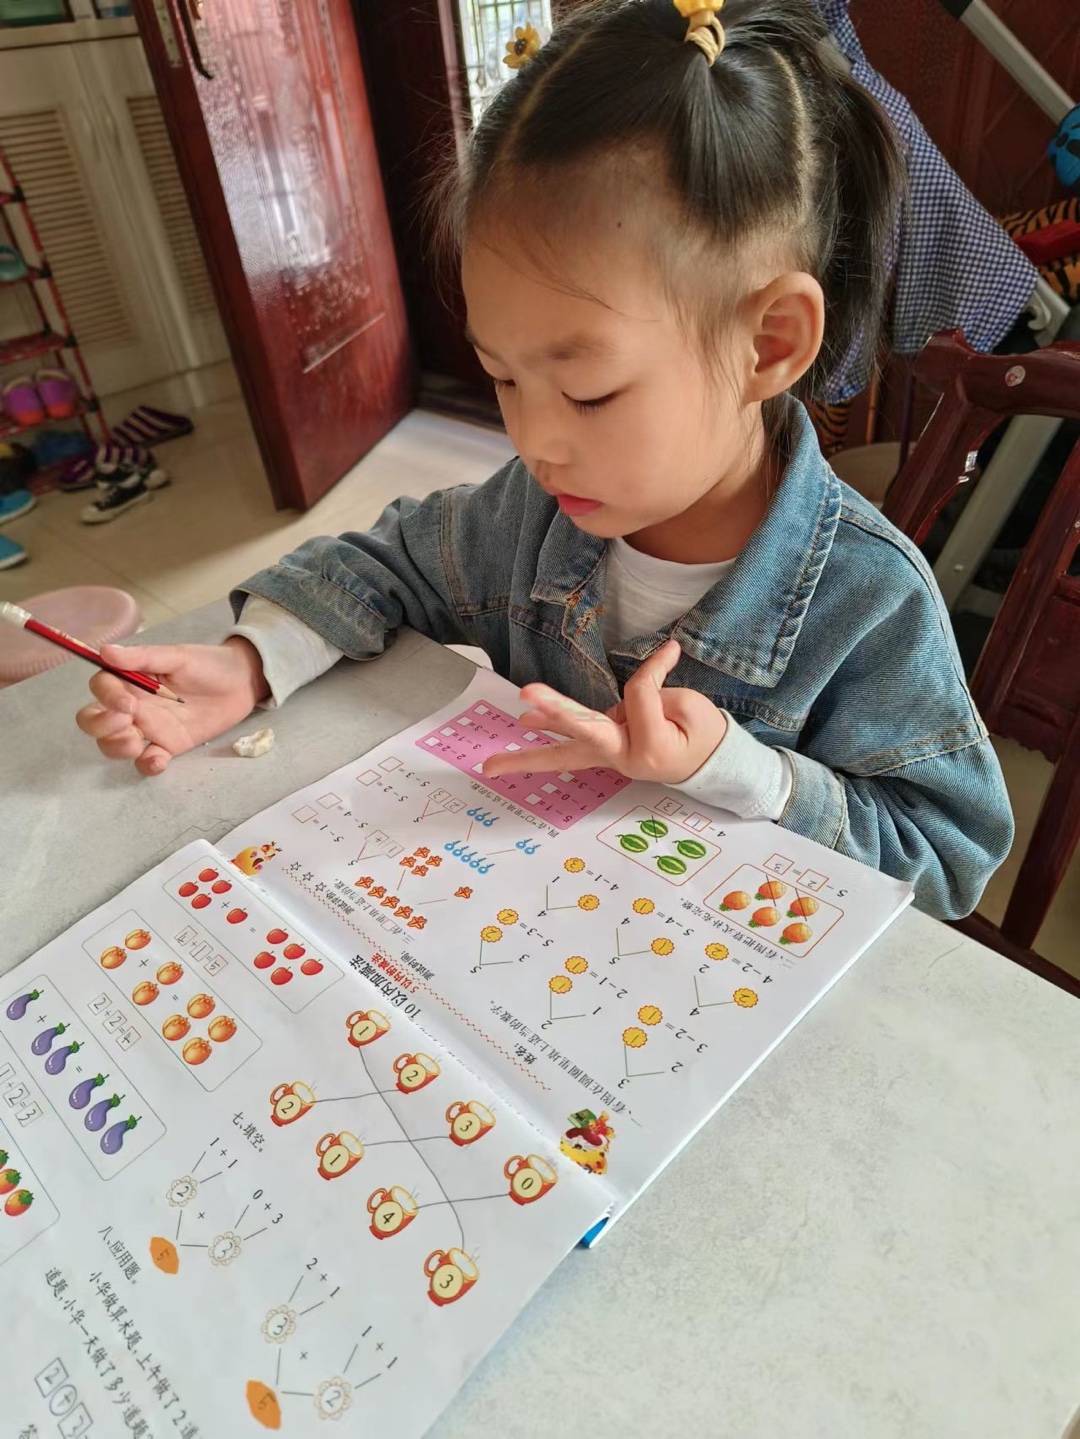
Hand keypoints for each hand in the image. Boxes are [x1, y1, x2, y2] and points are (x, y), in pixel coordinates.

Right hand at [76, 637, 269, 775]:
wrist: (243, 683)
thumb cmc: (209, 664)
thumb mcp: (177, 657)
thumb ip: (142, 658)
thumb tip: (105, 652)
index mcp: (132, 680)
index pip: (101, 688)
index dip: (105, 698)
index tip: (127, 704)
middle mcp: (134, 705)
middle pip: (95, 721)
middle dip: (100, 727)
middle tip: (126, 724)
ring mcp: (149, 728)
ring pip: (114, 744)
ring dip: (116, 747)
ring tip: (136, 744)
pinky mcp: (169, 746)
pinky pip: (146, 761)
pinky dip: (146, 765)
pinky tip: (159, 759)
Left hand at [482, 639, 726, 785]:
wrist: (711, 767)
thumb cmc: (705, 737)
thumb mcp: (694, 708)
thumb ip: (657, 695)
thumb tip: (628, 691)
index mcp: (650, 748)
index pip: (639, 695)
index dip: (654, 669)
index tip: (670, 653)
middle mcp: (623, 758)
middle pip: (585, 733)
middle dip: (556, 711)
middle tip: (526, 694)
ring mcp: (610, 758)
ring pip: (567, 753)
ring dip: (529, 756)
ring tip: (491, 764)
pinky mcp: (605, 752)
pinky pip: (574, 745)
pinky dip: (552, 731)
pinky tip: (526, 725)